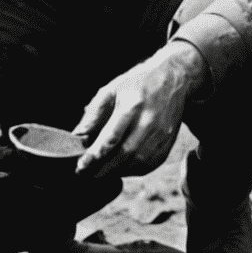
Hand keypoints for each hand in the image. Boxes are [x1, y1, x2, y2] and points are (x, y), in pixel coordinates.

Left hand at [75, 42, 206, 180]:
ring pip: (138, 163)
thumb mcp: (112, 90)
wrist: (173, 78)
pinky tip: (120, 168)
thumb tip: (78, 137)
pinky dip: (132, 171)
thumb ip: (94, 114)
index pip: (111, 138)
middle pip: (125, 154)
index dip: (95, 155)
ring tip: (100, 172)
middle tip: (86, 174)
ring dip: (117, 172)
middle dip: (103, 169)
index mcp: (132, 105)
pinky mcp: (168, 142)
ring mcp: (162, 133)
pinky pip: (150, 164)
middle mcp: (149, 121)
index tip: (80, 166)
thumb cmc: (137, 83)